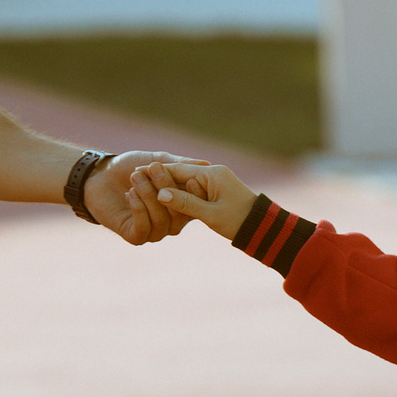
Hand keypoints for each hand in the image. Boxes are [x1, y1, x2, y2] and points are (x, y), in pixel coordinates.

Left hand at [82, 150, 200, 243]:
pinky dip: (139, 209)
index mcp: (181, 203)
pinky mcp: (136, 236)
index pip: (196, 203)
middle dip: (167, 188)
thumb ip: (180, 165)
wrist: (100, 175)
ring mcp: (154, 231)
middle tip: (154, 168)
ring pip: (162, 221)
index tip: (188, 177)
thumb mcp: (156, 160)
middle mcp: (171, 221)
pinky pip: (144, 228)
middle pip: (180, 212)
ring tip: (136, 176)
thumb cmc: (130, 166)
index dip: (195, 192)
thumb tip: (207, 165)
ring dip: (149, 196)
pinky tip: (130, 193)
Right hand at [133, 159, 255, 239]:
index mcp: (211, 174)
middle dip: (159, 177)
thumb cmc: (238, 221)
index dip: (156, 172)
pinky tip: (164, 198)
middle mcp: (212, 174)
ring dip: (167, 186)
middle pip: (179, 174)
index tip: (136, 172)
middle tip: (134, 178)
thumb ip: (185, 203)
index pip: (178, 169)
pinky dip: (179, 193)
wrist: (262, 227)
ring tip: (144, 187)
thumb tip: (161, 194)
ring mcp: (214, 181)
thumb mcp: (210, 214)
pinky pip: (192, 190)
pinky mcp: (215, 191)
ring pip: (184, 182)